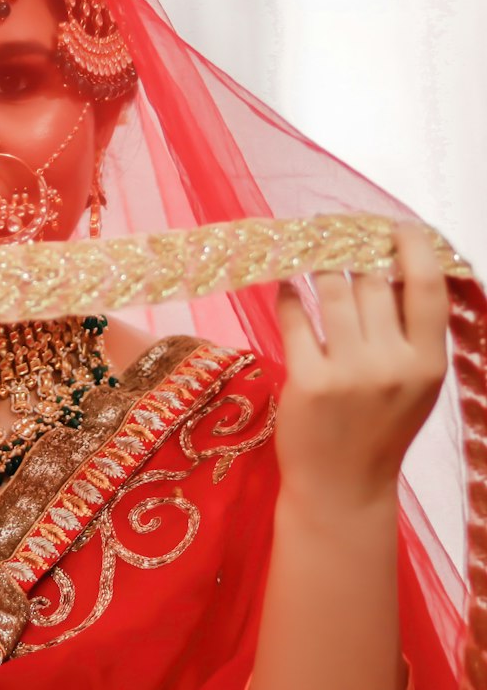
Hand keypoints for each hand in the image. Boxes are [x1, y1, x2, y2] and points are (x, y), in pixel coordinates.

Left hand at [275, 224, 448, 511]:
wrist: (342, 488)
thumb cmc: (378, 428)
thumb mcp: (413, 385)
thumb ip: (409, 334)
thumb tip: (390, 266)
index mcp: (429, 364)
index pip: (427, 288)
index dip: (413, 248)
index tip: (395, 226)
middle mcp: (394, 365)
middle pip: (372, 282)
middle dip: (351, 254)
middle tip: (332, 236)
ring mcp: (351, 373)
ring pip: (333, 289)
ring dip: (316, 266)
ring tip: (306, 257)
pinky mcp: (309, 380)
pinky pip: (295, 316)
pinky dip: (288, 295)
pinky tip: (286, 288)